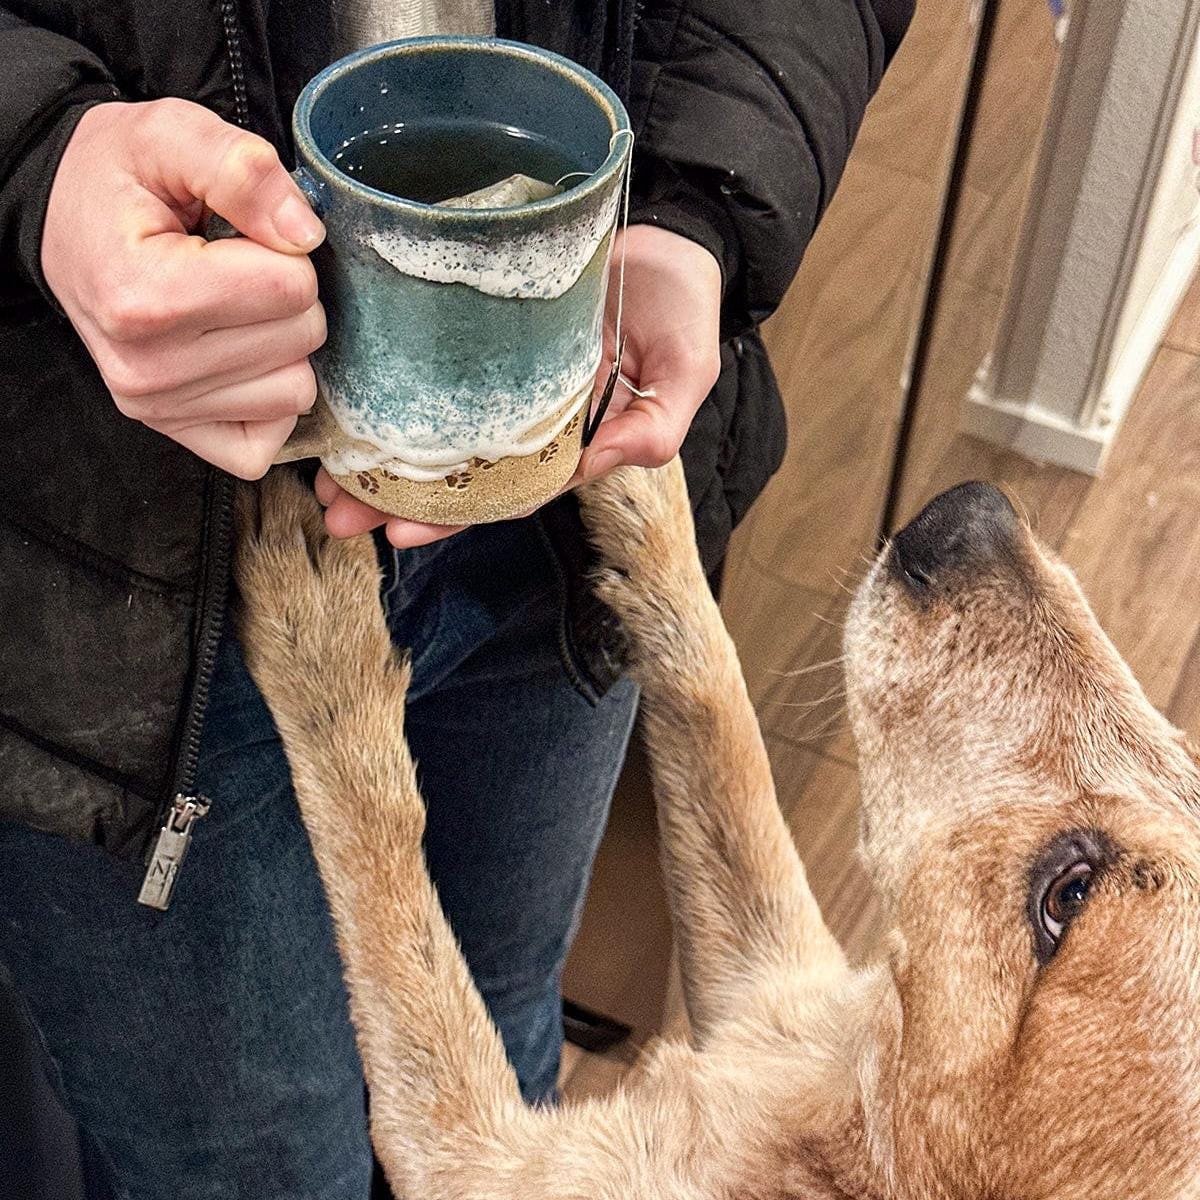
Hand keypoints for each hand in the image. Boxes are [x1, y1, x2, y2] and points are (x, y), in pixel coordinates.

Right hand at [42, 99, 327, 478]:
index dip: (284, 249)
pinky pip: (268, 438)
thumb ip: (242, 168)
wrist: (65, 218)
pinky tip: (239, 357)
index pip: (291, 288)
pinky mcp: (174, 430)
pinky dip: (268, 398)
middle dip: (287, 296)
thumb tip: (305, 234)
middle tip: (237, 269)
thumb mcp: (171, 134)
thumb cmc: (119, 178)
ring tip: (233, 309)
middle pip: (301, 339)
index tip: (242, 236)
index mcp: (145, 296)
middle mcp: (149, 368)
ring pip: (295, 391)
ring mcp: (159, 407)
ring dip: (283, 347)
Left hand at [317, 224, 721, 545]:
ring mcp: (503, 371)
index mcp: (569, 439)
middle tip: (336, 513)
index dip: (453, 517)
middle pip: (455, 468)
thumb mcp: (686, 372)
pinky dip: (394, 381)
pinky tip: (350, 391)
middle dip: (395, 496)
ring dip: (379, 448)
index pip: (504, 492)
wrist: (671, 237)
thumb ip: (656, 427)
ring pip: (434, 421)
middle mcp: (527, 414)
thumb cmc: (683, 310)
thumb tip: (599, 462)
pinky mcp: (482, 325)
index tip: (398, 532)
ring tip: (324, 469)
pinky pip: (433, 361)